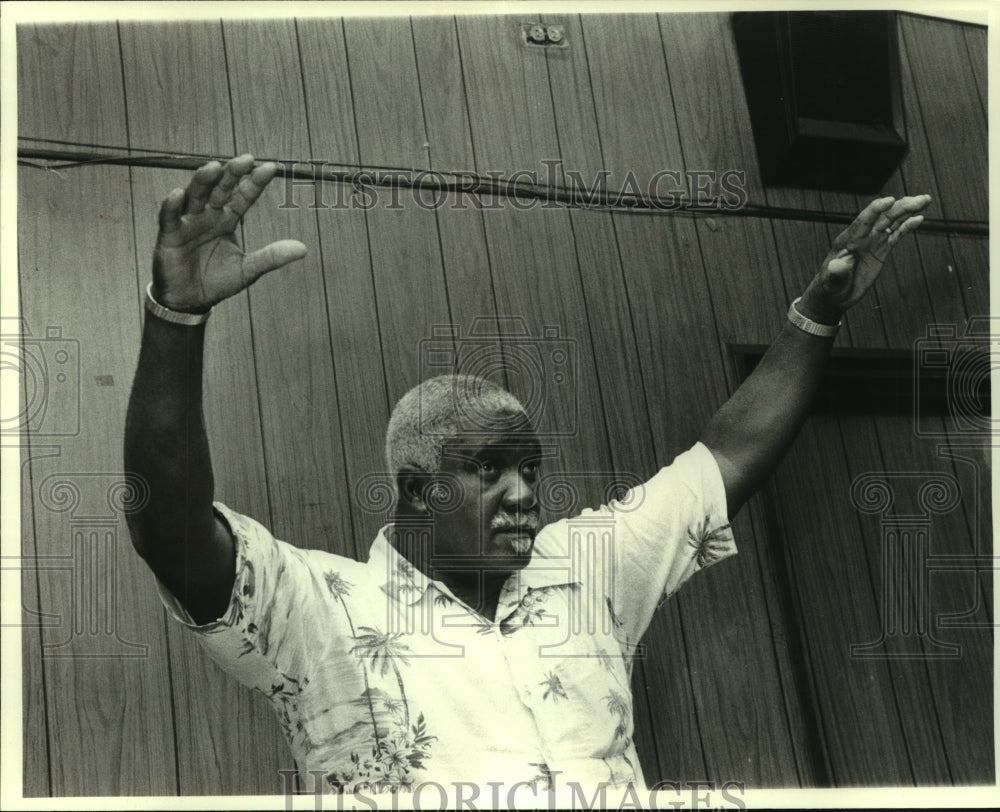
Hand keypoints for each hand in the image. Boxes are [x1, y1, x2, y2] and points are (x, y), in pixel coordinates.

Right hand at [152, 154, 306, 311]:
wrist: (190, 300)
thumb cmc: (218, 281)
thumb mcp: (248, 270)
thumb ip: (271, 257)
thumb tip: (303, 249)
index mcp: (228, 219)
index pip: (244, 196)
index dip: (256, 182)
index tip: (271, 168)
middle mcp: (209, 214)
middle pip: (220, 188)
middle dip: (232, 173)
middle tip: (246, 159)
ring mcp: (188, 221)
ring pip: (195, 195)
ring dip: (203, 180)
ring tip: (214, 167)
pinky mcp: (169, 234)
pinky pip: (169, 217)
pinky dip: (172, 205)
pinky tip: (178, 194)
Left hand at [798, 194, 931, 323]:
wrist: (834, 296)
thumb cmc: (829, 288)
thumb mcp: (831, 283)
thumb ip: (835, 273)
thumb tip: (837, 265)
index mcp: (847, 241)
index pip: (863, 221)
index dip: (876, 210)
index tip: (890, 200)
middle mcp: (861, 237)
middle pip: (883, 217)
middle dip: (901, 206)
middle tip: (920, 199)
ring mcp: (872, 242)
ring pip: (891, 222)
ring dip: (907, 210)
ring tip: (924, 200)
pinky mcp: (880, 250)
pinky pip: (895, 235)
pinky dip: (906, 227)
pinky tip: (918, 219)